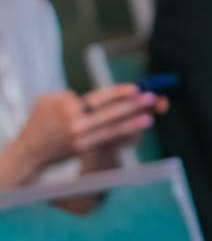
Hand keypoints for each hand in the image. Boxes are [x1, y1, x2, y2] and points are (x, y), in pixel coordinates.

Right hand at [3, 87, 160, 185]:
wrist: (29, 152)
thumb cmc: (39, 122)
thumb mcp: (46, 101)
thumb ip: (68, 96)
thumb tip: (92, 97)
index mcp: (67, 106)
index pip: (98, 98)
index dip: (119, 93)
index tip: (135, 89)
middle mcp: (75, 123)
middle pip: (108, 113)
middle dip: (131, 106)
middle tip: (151, 98)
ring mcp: (79, 138)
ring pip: (109, 129)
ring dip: (131, 123)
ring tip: (149, 118)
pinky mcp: (83, 150)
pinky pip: (106, 140)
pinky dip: (122, 135)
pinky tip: (136, 131)